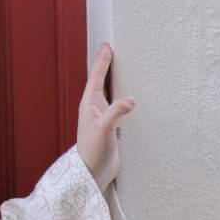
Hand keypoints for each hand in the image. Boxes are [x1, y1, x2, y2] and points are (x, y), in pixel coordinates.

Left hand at [76, 43, 135, 192]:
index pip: (96, 78)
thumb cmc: (92, 152)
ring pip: (110, 93)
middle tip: (111, 49)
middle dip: (106, 66)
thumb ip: (115, 113)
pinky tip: (131, 97)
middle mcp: (95, 108)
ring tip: (121, 68)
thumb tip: (131, 100)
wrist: (93, 173)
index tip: (107, 46)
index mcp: (89, 105)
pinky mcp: (111, 127)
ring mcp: (103, 117)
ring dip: (114, 81)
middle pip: (102, 82)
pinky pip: (118, 106)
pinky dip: (124, 98)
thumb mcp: (104, 130)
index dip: (102, 62)